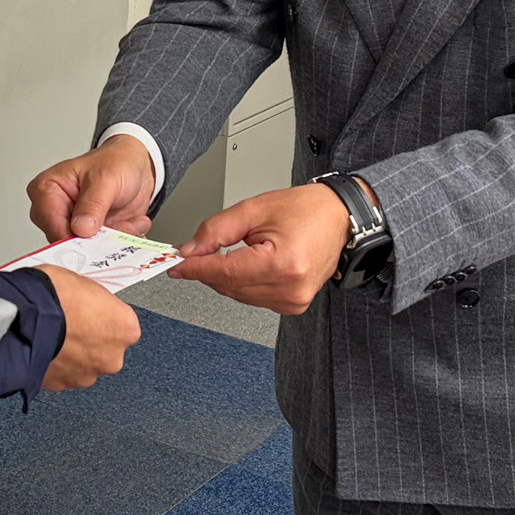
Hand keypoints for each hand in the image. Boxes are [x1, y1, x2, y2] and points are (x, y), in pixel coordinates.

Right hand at [25, 133, 158, 242]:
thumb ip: (93, 204)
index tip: (93, 242)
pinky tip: (130, 224)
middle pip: (66, 242)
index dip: (72, 238)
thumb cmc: (115, 162)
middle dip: (97, 241)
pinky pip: (102, 251)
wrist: (136, 167)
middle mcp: (54, 211)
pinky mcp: (88, 237)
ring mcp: (72, 226)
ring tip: (128, 222)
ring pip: (86, 250)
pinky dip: (120, 240)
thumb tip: (81, 229)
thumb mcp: (106, 178)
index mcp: (47, 189)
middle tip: (118, 228)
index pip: (51, 224)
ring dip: (112, 240)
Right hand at [41, 268, 141, 389]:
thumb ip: (93, 300)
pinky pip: (62, 374)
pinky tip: (43, 347)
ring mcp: (87, 375)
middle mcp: (112, 357)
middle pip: (106, 349)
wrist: (22, 320)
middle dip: (90, 340)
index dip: (102, 316)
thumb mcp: (81, 282)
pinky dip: (54, 364)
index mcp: (125, 328)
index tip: (90, 311)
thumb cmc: (52, 297)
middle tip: (70, 324)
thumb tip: (86, 301)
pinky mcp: (62, 386)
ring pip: (84, 365)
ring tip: (52, 336)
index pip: (122, 323)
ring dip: (72, 354)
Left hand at [174, 182, 353, 314]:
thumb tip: (190, 251)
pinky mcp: (293, 305)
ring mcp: (293, 300)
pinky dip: (242, 283)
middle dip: (207, 270)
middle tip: (193, 253)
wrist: (338, 217)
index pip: (225, 272)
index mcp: (283, 264)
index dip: (195, 268)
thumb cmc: (306, 209)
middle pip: (228, 286)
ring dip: (225, 277)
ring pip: (237, 295)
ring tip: (236, 250)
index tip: (176, 265)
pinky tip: (248, 264)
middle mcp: (290, 288)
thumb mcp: (253, 209)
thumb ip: (216, 231)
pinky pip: (252, 298)